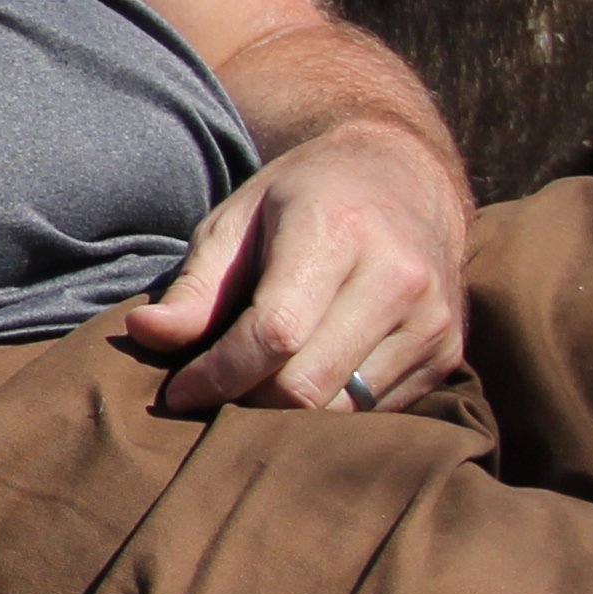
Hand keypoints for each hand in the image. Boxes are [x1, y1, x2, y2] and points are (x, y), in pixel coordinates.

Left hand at [116, 117, 470, 415]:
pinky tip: (302, 380)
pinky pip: (374, 411)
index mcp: (337, 232)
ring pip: (342, 410)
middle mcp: (398, 278)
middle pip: (307, 386)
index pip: (274, 335)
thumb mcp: (237, 221)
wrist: (406, 176)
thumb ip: (194, 286)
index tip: (177, 392)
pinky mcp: (448, 355)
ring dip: (285, 417)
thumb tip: (144, 336)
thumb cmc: (304, 197)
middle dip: (244, 403)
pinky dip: (328, 410)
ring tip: (250, 389)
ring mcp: (433, 320)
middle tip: (210, 394)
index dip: (217, 375)